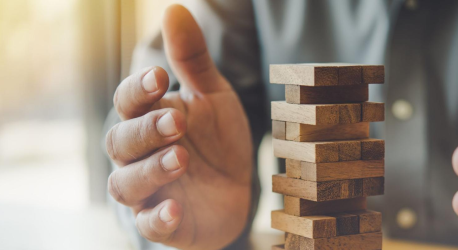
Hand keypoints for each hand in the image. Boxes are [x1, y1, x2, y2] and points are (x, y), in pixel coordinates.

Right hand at [105, 5, 252, 248]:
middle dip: (147, 130)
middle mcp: (139, 155)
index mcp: (149, 119)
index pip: (128, 102)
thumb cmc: (217, 139)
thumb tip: (175, 8)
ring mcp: (149, 191)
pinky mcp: (164, 223)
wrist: (238, 187)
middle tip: (177, 122)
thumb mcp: (213, 97)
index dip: (138, 89)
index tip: (161, 77)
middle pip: (121, 141)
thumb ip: (193, 60)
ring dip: (150, 170)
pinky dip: (158, 218)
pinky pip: (150, 224)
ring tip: (180, 158)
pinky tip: (175, 208)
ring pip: (127, 183)